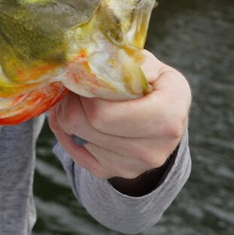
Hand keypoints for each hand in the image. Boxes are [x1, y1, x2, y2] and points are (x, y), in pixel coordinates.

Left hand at [48, 51, 189, 191]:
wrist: (162, 118)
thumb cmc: (152, 84)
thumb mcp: (147, 64)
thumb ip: (122, 62)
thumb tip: (85, 63)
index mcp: (168, 115)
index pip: (101, 113)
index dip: (84, 91)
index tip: (85, 77)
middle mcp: (154, 149)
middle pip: (84, 126)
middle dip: (70, 102)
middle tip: (73, 86)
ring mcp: (133, 166)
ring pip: (75, 136)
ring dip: (66, 114)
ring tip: (76, 98)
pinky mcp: (112, 172)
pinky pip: (73, 151)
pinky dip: (67, 131)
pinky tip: (77, 116)